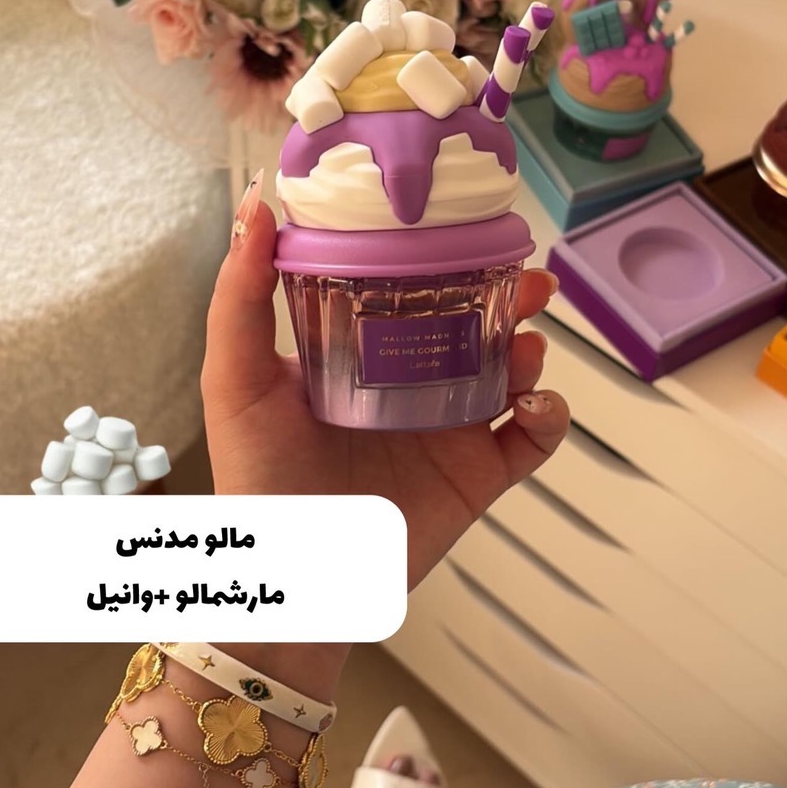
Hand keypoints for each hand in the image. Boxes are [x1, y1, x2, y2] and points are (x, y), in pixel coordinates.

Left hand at [202, 187, 569, 591]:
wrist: (293, 583)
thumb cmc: (256, 480)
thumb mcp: (236, 380)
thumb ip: (241, 297)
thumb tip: (255, 204)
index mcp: (361, 354)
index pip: (412, 291)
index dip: (445, 257)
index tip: (466, 227)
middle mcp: (410, 384)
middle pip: (476, 325)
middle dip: (510, 296)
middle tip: (529, 280)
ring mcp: (448, 430)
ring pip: (512, 373)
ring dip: (531, 350)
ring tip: (524, 346)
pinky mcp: (476, 476)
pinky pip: (532, 440)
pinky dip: (550, 417)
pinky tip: (535, 405)